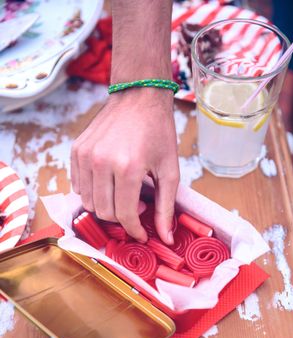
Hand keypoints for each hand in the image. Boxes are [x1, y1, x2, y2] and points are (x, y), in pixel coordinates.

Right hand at [71, 88, 178, 243]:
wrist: (138, 97)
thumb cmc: (158, 132)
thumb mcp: (169, 170)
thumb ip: (166, 207)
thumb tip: (166, 238)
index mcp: (127, 168)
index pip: (125, 215)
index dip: (134, 230)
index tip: (141, 234)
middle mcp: (101, 162)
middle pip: (104, 212)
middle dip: (122, 218)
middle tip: (138, 205)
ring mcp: (85, 156)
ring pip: (89, 202)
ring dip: (107, 206)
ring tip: (124, 193)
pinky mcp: (76, 151)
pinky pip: (79, 186)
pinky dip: (93, 192)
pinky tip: (110, 182)